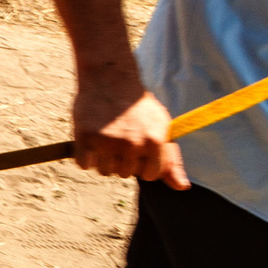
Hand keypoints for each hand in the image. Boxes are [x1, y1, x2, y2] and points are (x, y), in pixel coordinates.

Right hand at [71, 73, 188, 187]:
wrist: (110, 79)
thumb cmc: (138, 108)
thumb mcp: (161, 129)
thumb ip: (171, 160)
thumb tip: (183, 188)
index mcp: (155, 142)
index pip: (150, 175)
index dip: (143, 163)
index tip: (138, 147)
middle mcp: (132, 144)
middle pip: (125, 174)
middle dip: (122, 160)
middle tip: (119, 137)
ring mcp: (107, 141)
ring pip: (104, 171)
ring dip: (103, 159)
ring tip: (105, 137)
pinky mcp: (85, 137)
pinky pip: (84, 164)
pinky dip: (85, 156)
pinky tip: (91, 140)